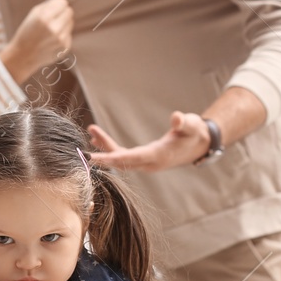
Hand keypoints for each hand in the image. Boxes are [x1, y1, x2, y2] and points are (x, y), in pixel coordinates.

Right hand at [0, 0, 73, 83]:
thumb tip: (63, 2)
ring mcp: (61, 39)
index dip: (58, 5)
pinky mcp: (65, 47)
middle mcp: (54, 28)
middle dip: (62, 13)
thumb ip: (49, 6)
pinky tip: (52, 40)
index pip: (63, 3)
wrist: (23, 56)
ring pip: (71, 22)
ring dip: (63, 24)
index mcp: (44, 17)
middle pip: (69, 12)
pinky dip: (62, 35)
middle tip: (53, 19)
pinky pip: (69, 34)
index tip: (54, 8)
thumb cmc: (27, 32)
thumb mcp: (33, 14)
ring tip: (51, 31)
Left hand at [87, 111, 210, 172]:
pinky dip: (110, 147)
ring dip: (104, 147)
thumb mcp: (192, 125)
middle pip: (121, 161)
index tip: (92, 159)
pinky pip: (123, 155)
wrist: (200, 144)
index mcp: (158, 157)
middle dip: (101, 156)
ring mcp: (145, 162)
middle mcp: (149, 163)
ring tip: (91, 130)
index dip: (109, 158)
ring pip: (120, 158)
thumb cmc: (195, 133)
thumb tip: (176, 118)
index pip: (129, 159)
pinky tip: (97, 138)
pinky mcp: (144, 158)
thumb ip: (184, 122)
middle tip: (80, 153)